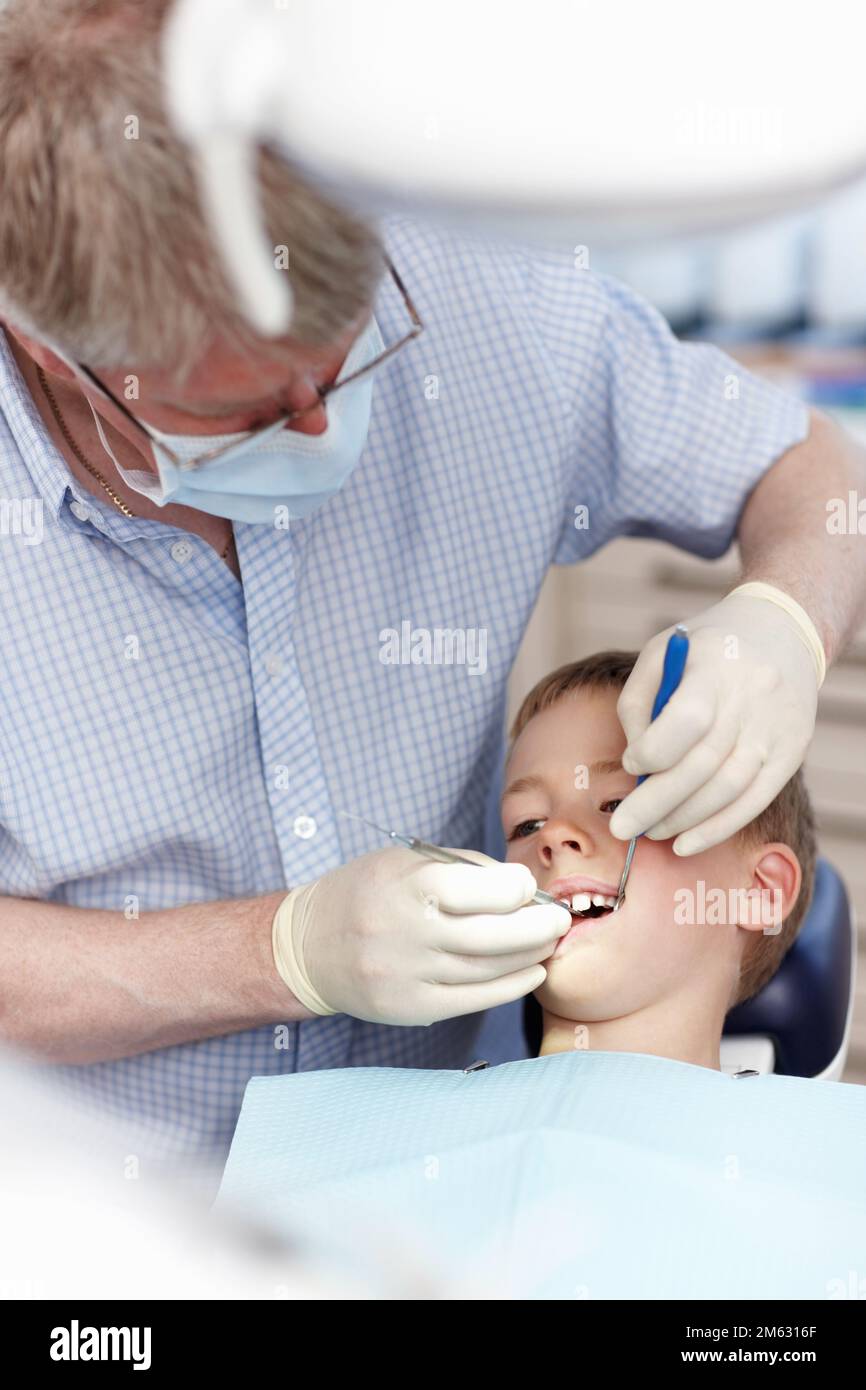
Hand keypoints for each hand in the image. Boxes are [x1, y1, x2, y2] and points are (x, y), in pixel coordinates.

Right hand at [271, 847, 570, 1025]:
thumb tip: (522, 888)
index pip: (481, 891)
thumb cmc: (367, 892)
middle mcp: (409, 933)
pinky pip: (474, 1000)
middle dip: (537, 928)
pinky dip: (510, 987)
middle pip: (493, 937)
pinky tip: (530, 972)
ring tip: (548, 943)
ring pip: (488, 971)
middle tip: (559, 919)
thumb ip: (464, 869)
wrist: (310, 946)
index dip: (516, 889)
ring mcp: (409, 975)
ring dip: (529, 957)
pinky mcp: (411, 1007)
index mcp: (409, 887)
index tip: (526, 886)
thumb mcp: (406, 861)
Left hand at [609, 592, 819, 854]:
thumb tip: (635, 766)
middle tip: (622, 828)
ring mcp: (775, 732)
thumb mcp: (661, 652)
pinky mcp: (792, 754)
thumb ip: (638, 704)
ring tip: (650, 832)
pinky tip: (686, 843)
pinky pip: (754, 802)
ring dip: (684, 820)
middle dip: (655, 803)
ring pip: (727, 791)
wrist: (784, 632)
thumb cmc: (706, 648)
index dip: (653, 752)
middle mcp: (751, 703)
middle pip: (702, 766)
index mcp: (715, 671)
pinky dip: (718, 829)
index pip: (686, 722)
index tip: (632, 763)